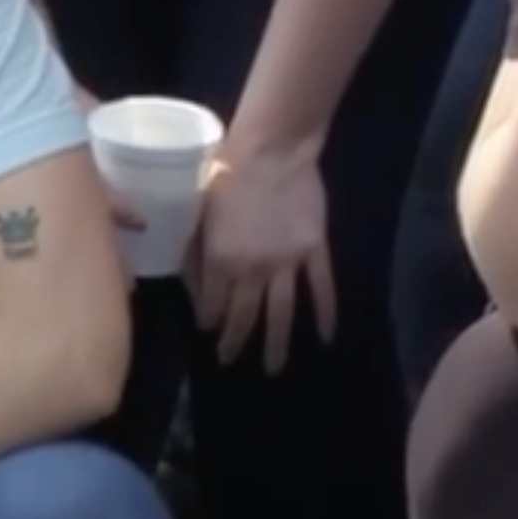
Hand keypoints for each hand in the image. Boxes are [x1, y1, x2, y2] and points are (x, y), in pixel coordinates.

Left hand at [190, 140, 333, 374]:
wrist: (271, 149)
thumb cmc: (226, 172)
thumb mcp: (197, 212)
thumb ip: (197, 251)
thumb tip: (192, 281)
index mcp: (220, 260)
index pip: (212, 303)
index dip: (209, 321)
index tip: (208, 332)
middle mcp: (252, 269)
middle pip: (244, 316)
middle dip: (234, 342)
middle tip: (229, 360)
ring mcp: (286, 262)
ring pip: (281, 312)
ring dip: (276, 344)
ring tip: (273, 369)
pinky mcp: (314, 249)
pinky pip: (321, 286)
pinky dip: (325, 312)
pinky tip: (326, 336)